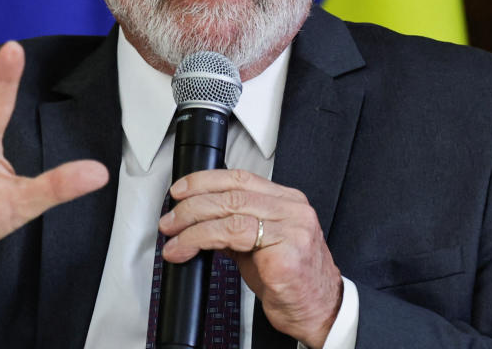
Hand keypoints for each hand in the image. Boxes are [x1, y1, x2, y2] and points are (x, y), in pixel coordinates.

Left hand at [158, 169, 340, 347]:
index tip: (181, 190)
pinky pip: (234, 236)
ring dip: (192, 224)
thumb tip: (199, 220)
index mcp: (288, 202)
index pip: (241, 178)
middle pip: (232, 193)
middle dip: (192, 204)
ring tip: (174, 238)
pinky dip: (203, 240)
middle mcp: (292, 210)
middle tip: (170, 220)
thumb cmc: (292, 282)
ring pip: (230, 211)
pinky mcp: (285, 251)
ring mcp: (292, 228)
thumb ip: (234, 229)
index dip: (205, 180)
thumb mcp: (259, 248)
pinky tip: (189, 249)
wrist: (320, 313)